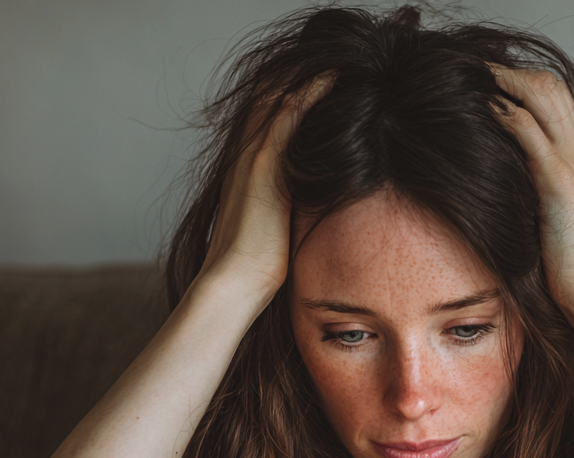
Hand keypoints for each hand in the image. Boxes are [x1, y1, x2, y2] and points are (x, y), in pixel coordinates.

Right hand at [198, 75, 333, 296]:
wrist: (235, 281)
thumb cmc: (256, 267)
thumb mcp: (275, 229)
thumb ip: (287, 209)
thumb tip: (311, 210)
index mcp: (247, 169)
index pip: (268, 117)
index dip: (292, 94)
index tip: (322, 82)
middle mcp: (246, 155)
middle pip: (270, 97)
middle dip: (300, 75)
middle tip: (333, 60)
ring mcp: (253, 158)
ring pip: (278, 98)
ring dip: (308, 76)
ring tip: (338, 60)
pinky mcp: (264, 167)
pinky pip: (287, 117)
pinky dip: (310, 94)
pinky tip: (333, 79)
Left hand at [490, 66, 573, 310]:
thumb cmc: (572, 268)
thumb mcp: (554, 222)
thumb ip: (538, 197)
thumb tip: (508, 192)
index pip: (557, 102)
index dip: (523, 86)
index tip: (489, 87)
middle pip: (550, 86)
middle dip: (509, 73)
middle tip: (472, 74)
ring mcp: (573, 162)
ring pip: (541, 94)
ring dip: (502, 81)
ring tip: (469, 81)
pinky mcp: (559, 180)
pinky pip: (527, 128)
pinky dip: (502, 112)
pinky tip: (478, 110)